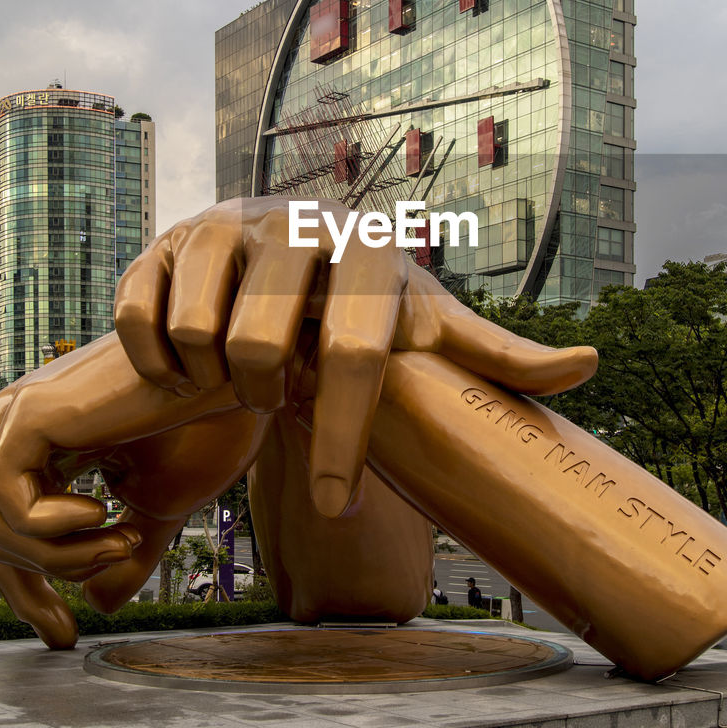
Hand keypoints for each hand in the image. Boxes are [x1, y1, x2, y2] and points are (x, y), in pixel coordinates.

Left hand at [0, 330, 267, 646]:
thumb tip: (98, 603)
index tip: (62, 635)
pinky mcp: (27, 415)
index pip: (10, 525)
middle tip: (71, 627)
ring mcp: (19, 416)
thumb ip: (124, 550)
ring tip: (121, 544)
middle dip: (29, 591)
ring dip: (61, 559)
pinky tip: (101, 514)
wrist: (228, 379)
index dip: (28, 589)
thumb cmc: (203, 430)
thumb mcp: (157, 505)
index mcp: (47, 441)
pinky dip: (53, 528)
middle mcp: (22, 425)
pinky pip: (8, 500)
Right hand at [115, 197, 596, 518]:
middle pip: (265, 343)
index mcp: (372, 248)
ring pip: (197, 328)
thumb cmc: (373, 304)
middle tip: (282, 403)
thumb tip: (588, 365)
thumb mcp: (433, 328)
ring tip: (242, 377)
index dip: (349, 438)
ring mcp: (224, 223)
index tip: (339, 506)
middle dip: (272, 398)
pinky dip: (156, 358)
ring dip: (216, 377)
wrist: (297, 257)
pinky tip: (189, 365)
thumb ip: (500, 351)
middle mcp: (296, 221)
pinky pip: (138, 314)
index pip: (359, 353)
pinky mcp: (166, 236)